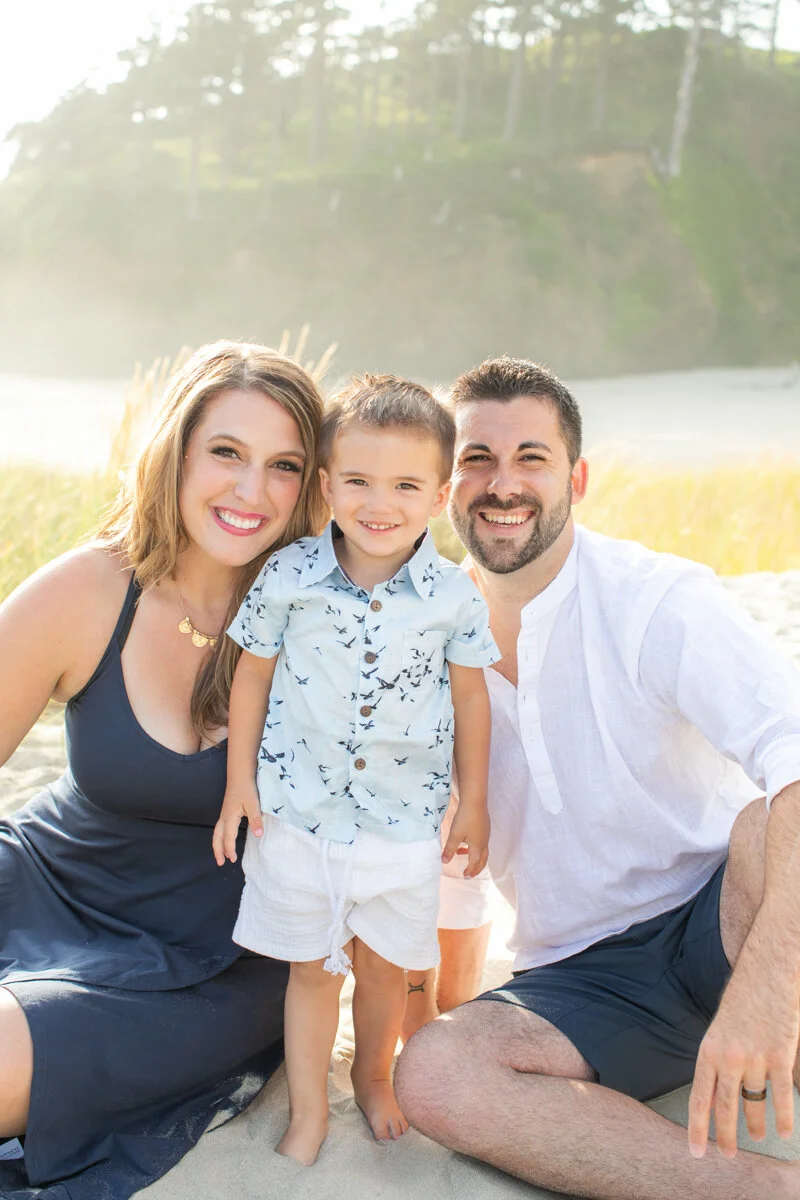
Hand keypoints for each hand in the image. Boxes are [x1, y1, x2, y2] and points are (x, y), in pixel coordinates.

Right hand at [212, 782, 262, 864]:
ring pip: (217, 832)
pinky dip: (220, 836)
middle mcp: (224, 817)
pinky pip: (220, 827)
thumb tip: (258, 835)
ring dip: (218, 844)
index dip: (230, 849)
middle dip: (218, 851)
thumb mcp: (253, 804)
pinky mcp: (227, 810)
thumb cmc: (246, 788)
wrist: (240, 774)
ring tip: (221, 855)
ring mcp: (224, 813)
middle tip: (220, 863)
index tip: (233, 860)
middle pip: (217, 837)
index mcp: (229, 818)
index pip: (228, 838)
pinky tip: (226, 837)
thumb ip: (256, 820)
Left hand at [441, 803, 488, 877]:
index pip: (475, 863)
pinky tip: (465, 841)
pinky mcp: (484, 827)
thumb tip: (444, 862)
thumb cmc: (465, 819)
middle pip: (483, 859)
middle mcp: (484, 842)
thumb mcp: (455, 835)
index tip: (465, 876)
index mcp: (478, 847)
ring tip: (461, 855)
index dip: (470, 870)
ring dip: (474, 856)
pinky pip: (481, 842)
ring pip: (482, 850)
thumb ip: (449, 849)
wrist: (475, 801)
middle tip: (469, 873)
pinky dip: (474, 847)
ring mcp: (485, 834)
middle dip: (476, 867)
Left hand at [688, 950, 799, 1158]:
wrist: (765, 974)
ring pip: (754, 1103)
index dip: (697, 1129)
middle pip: (726, 1108)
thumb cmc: (741, 1001)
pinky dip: (784, 1117)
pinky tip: (784, 1131)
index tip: (696, 1152)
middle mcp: (729, 1058)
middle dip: (726, 1137)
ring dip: (755, 1125)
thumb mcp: (718, 1032)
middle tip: (727, 1156)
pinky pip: (781, 1095)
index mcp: (708, 1051)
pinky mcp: (780, 1056)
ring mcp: (756, 1058)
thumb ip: (716, 1064)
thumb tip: (713, 1099)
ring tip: (755, 1137)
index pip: (699, 1099)